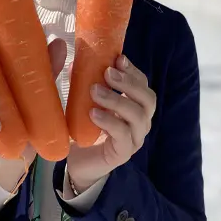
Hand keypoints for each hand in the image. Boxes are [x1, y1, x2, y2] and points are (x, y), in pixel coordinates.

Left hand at [66, 55, 156, 191]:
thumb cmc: (84, 128)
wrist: (76, 162)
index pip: (143, 85)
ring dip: (117, 100)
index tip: (118, 58)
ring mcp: (134, 139)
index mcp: (134, 106)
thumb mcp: (83, 101)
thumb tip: (72, 60)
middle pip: (148, 99)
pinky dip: (110, 122)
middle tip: (107, 73)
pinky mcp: (123, 153)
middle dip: (129, 83)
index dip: (133, 71)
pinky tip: (94, 114)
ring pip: (138, 117)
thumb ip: (82, 82)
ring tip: (95, 91)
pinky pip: (123, 135)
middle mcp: (140, 122)